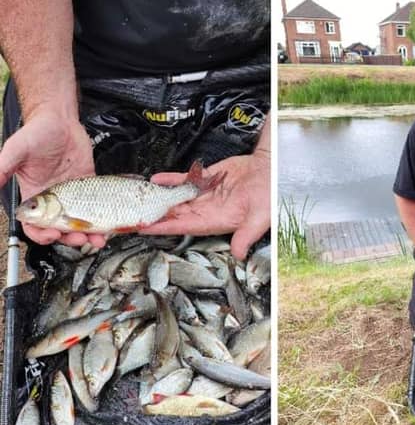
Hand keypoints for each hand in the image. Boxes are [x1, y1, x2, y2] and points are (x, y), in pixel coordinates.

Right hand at [0, 108, 104, 246]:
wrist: (60, 120)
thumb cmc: (36, 132)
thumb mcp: (16, 150)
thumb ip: (2, 168)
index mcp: (34, 195)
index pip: (34, 225)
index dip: (42, 234)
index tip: (53, 234)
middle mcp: (53, 200)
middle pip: (60, 228)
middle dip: (70, 238)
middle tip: (81, 239)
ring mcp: (72, 195)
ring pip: (80, 222)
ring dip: (89, 234)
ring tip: (98, 239)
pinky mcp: (89, 186)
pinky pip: (97, 207)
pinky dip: (102, 220)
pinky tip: (108, 228)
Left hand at [140, 151, 269, 260]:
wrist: (271, 169)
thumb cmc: (269, 195)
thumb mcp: (260, 217)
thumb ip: (247, 235)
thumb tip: (239, 254)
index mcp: (217, 221)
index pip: (184, 226)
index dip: (164, 227)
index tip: (144, 228)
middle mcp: (208, 209)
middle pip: (176, 214)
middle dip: (156, 215)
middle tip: (132, 214)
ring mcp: (206, 194)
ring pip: (177, 198)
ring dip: (159, 197)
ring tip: (139, 197)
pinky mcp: (207, 179)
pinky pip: (185, 180)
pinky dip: (170, 179)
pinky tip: (156, 179)